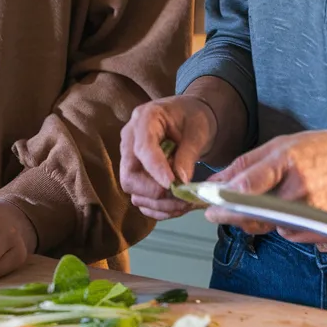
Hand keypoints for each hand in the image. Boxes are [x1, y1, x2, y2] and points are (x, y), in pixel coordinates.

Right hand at [120, 95, 217, 220]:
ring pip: (134, 192)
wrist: (190, 119)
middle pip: (129, 175)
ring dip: (160, 204)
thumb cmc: (193, 118)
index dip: (155, 168)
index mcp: (145, 119)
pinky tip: (178, 206)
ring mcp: (131, 160)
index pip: (142, 148)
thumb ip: (188, 152)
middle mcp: (130, 140)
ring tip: (185, 203)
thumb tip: (181, 181)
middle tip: (182, 197)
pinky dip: (159, 209)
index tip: (172, 184)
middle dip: (155, 191)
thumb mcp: (197, 129)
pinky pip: (141, 200)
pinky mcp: (136, 176)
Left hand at [207, 130, 326, 248]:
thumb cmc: (320, 149)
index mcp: (287, 160)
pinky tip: (292, 208)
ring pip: (270, 227)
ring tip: (274, 198)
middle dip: (233, 215)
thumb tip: (215, 182)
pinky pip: (290, 234)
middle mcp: (300, 187)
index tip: (208, 205)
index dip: (225, 199)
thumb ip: (246, 164)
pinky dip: (282, 224)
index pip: (249, 186)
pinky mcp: (323, 227)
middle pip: (255, 214)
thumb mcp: (280, 145)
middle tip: (217, 212)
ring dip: (261, 218)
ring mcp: (313, 210)